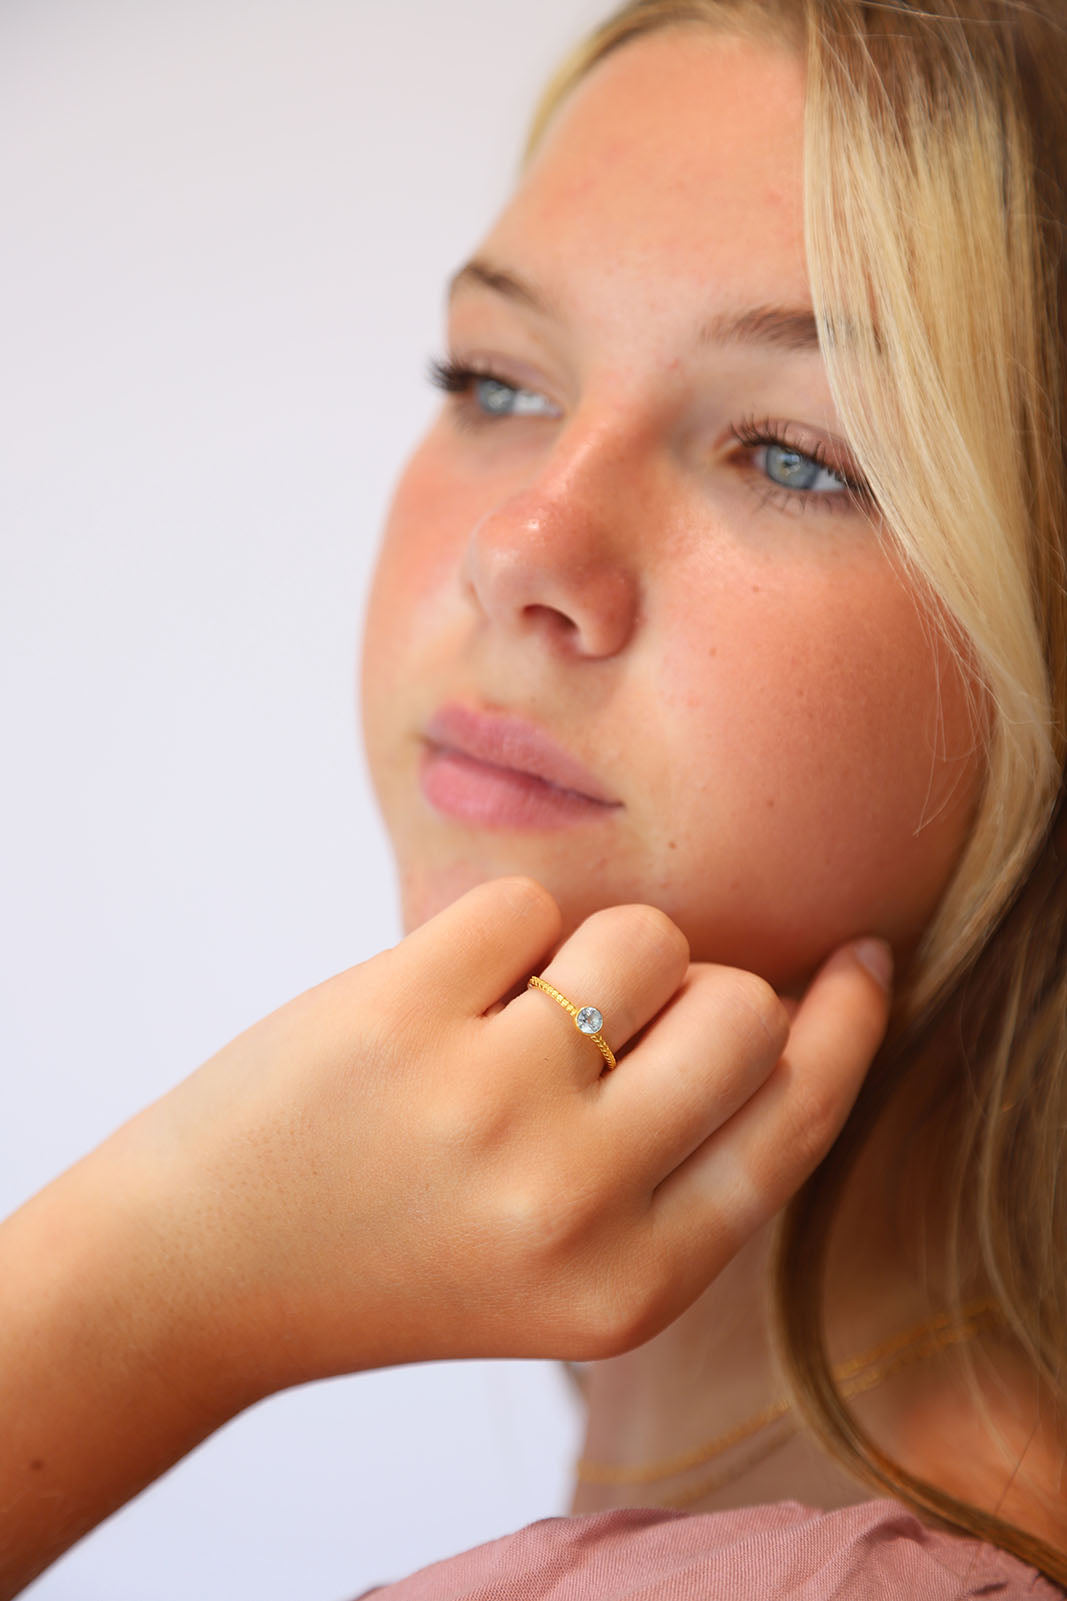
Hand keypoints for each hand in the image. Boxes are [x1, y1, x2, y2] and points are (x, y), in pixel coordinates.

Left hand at [122, 876, 890, 1399]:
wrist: (201, 1272)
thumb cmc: (399, 1252)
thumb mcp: (570, 1267)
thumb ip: (679, 1165)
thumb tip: (788, 1001)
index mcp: (632, 1286)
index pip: (798, 1126)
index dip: (846, 1031)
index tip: (863, 962)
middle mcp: (575, 1204)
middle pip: (740, 1013)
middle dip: (701, 988)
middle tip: (616, 1015)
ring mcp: (487, 1104)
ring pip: (644, 938)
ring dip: (598, 950)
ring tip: (515, 1011)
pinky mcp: (403, 1013)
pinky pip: (527, 903)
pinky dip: (496, 932)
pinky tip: (439, 997)